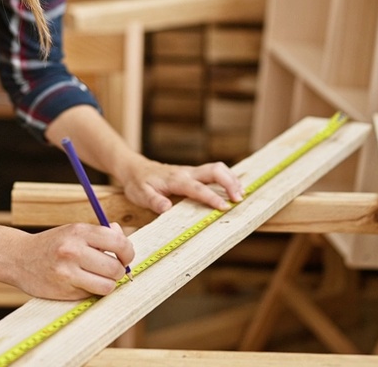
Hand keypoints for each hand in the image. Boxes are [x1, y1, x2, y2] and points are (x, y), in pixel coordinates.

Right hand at [10, 222, 134, 299]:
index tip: (125, 256)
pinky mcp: (64, 291)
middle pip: (115, 268)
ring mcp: (68, 272)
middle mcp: (73, 250)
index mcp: (79, 231)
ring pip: (107, 286)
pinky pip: (92, 295)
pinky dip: (92, 291)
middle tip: (112, 270)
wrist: (19, 258)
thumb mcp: (73, 231)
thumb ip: (100, 234)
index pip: (118, 242)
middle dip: (119, 271)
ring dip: (108, 284)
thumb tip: (122, 234)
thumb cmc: (52, 245)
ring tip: (99, 278)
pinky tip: (82, 283)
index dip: (128, 252)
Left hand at [118, 158, 243, 213]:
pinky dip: (228, 179)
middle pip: (215, 170)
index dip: (212, 197)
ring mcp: (192, 171)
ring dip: (232, 180)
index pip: (197, 188)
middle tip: (239, 199)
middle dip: (229, 182)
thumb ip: (153, 201)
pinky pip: (215, 172)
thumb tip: (166, 208)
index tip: (224, 207)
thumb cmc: (138, 183)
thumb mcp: (140, 194)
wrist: (136, 169)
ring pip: (218, 169)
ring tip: (241, 195)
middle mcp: (187, 172)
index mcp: (176, 179)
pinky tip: (234, 189)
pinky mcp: (195, 174)